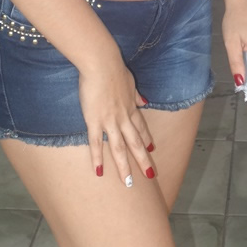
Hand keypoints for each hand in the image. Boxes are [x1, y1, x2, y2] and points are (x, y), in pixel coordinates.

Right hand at [78, 53, 154, 185]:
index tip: (152, 149)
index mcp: (131, 106)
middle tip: (150, 175)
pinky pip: (97, 143)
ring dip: (124, 166)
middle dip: (143, 159)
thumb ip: (136, 94)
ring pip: (119, 148)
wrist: (102, 63)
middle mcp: (124, 117)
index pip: (141, 127)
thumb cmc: (114, 68)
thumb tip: (145, 100)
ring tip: (127, 183)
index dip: (146, 139)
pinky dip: (98, 158)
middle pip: (135, 142)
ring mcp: (110, 121)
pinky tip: (99, 172)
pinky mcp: (94, 121)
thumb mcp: (130, 81)